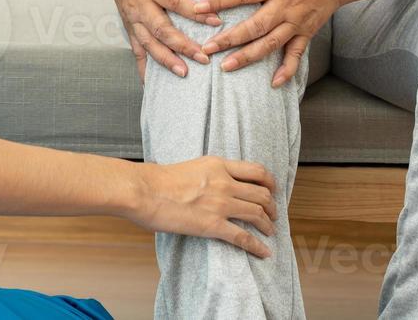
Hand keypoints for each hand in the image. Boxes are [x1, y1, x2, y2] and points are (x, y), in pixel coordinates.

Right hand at [97, 0, 220, 82]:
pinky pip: (136, 51)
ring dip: (166, 59)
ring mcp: (132, 19)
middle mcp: (138, 4)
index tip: (216, 22)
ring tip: (185, 73)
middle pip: (161, 28)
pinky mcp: (129, 28)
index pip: (174, 1)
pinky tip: (153, 86)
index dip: (194, 13)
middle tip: (204, 57)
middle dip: (182, 45)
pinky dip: (144, 68)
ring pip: (148, 43)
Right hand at [129, 156, 278, 258]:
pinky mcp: (213, 225)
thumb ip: (208, 173)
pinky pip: (243, 237)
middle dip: (272, 206)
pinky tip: (264, 252)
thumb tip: (214, 183)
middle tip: (273, 214)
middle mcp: (224, 182)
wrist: (144, 190)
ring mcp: (220, 204)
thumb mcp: (191, 166)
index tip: (273, 190)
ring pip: (257, 214)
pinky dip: (258, 246)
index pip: (257, 171)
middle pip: (262, 193)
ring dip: (268, 224)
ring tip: (271, 231)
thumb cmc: (159, 180)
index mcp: (218, 165)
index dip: (271, 182)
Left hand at [192, 0, 362, 87]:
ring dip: (249, 57)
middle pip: (255, 26)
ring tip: (226, 67)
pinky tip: (273, 84)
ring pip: (271, 44)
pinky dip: (287, 70)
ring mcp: (298, 21)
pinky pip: (297, 54)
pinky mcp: (308, 31)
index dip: (221, 0)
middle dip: (230, 39)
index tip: (199, 9)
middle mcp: (287, 4)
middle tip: (207, 48)